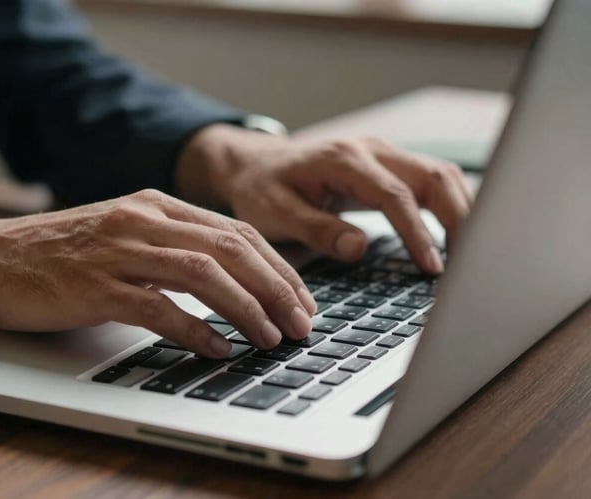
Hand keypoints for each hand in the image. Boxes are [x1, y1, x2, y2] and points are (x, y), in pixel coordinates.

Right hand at [0, 191, 316, 357]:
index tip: (301, 299)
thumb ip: (172, 247)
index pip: (236, 231)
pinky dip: (195, 330)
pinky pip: (158, 308)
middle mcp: (143, 220)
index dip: (278, 267)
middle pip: (231, 249)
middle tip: (301, 324)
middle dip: (276, 289)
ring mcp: (119, 250)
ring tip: (271, 338)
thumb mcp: (125, 234)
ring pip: (204, 274)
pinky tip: (217, 349)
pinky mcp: (95, 285)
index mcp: (156, 205)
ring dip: (247, 308)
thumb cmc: (59, 253)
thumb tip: (231, 280)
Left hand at [177, 126, 473, 273]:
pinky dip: (450, 205)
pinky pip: (431, 180)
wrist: (254, 164)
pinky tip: (457, 235)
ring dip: (462, 210)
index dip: (418, 232)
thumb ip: (316, 229)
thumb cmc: (261, 188)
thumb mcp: (276, 213)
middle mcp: (370, 149)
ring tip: (471, 254)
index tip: (432, 267)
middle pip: (433, 176)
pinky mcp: (388, 166)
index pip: (394, 195)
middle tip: (471, 264)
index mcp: (342, 159)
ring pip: (440, 174)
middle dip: (459, 219)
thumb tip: (360, 248)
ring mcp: (383, 154)